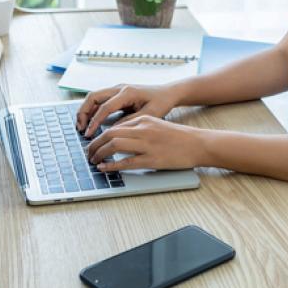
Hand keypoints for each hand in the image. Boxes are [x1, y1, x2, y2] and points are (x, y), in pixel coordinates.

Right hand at [76, 83, 184, 137]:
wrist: (168, 93)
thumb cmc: (161, 103)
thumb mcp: (149, 115)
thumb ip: (130, 122)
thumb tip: (112, 131)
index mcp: (127, 92)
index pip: (105, 107)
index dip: (95, 121)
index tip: (89, 134)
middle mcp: (120, 88)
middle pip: (93, 97)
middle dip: (83, 112)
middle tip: (80, 129)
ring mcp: (117, 89)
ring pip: (94, 97)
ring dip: (86, 110)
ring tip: (82, 126)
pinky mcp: (117, 93)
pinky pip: (100, 100)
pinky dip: (92, 109)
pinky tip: (90, 122)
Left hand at [86, 115, 205, 171]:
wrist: (199, 143)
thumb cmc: (179, 137)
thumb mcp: (157, 125)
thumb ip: (139, 129)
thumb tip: (119, 140)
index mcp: (144, 120)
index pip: (114, 126)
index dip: (99, 136)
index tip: (93, 144)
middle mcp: (143, 129)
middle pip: (110, 134)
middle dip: (95, 144)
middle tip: (89, 154)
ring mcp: (147, 144)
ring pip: (115, 145)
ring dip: (100, 154)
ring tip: (94, 161)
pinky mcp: (152, 159)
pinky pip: (126, 162)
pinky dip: (112, 165)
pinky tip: (104, 168)